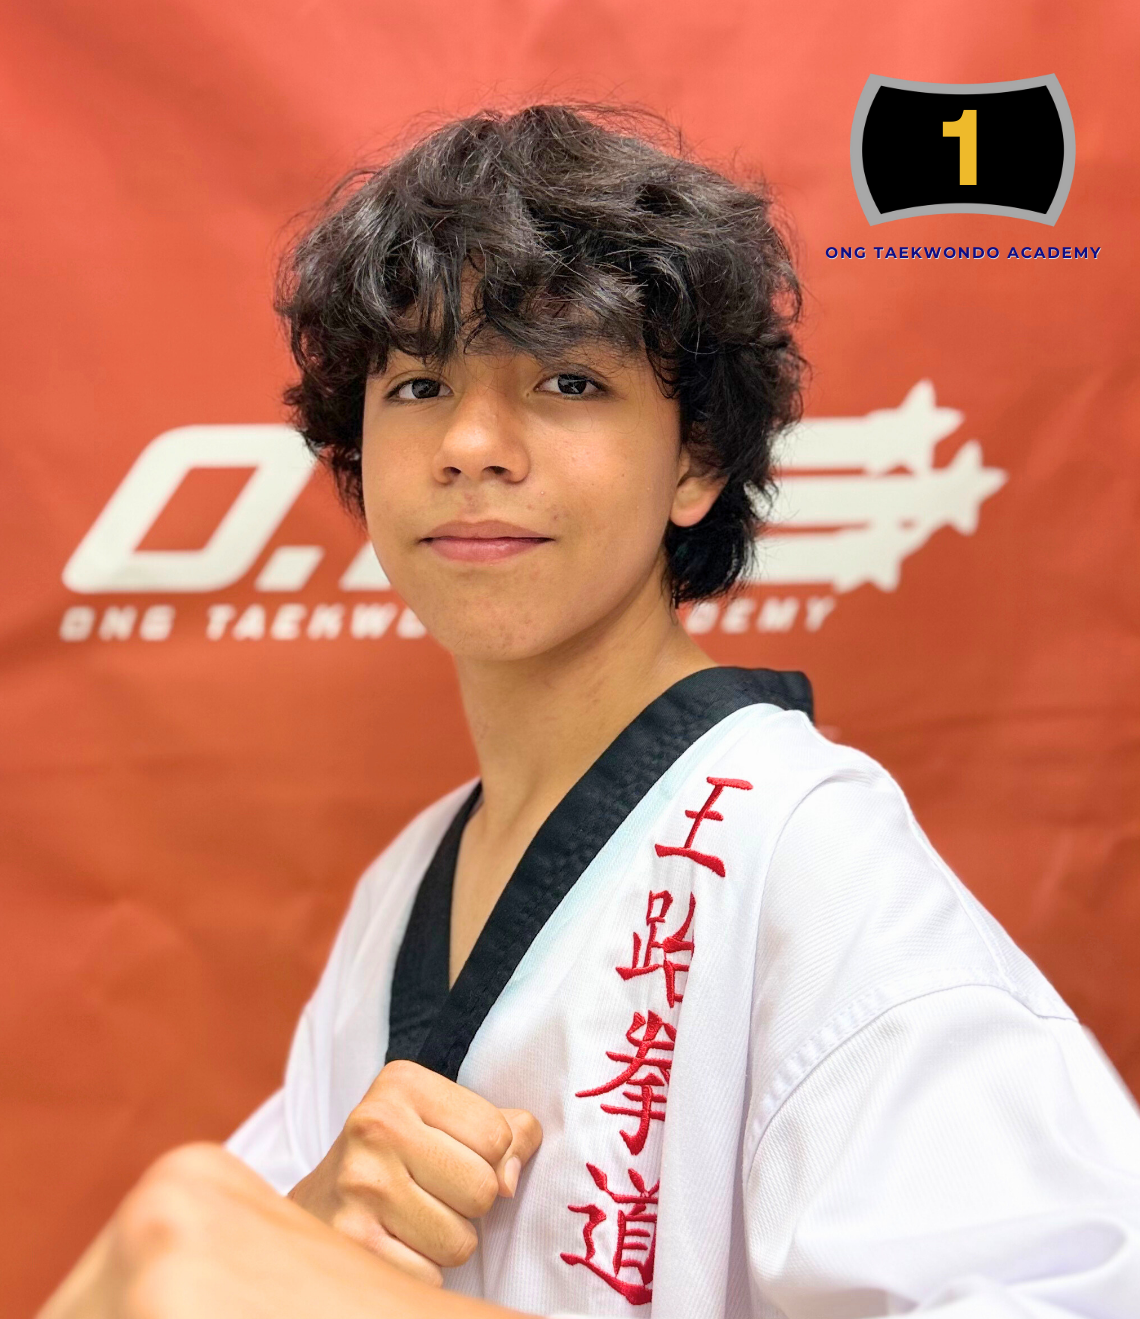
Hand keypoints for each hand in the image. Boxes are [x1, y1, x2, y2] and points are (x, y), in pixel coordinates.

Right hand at [288, 1060, 541, 1284]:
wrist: (316, 1206)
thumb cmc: (399, 1159)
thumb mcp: (447, 1121)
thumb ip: (507, 1132)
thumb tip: (509, 1181)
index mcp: (403, 1084)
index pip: (496, 1134)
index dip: (489, 1158)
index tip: (451, 1156)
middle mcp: (375, 1126)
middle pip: (483, 1189)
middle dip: (468, 1204)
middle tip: (430, 1192)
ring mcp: (359, 1184)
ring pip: (460, 1240)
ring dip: (446, 1241)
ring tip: (411, 1219)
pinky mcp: (351, 1242)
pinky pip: (430, 1277)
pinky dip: (421, 1272)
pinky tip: (392, 1245)